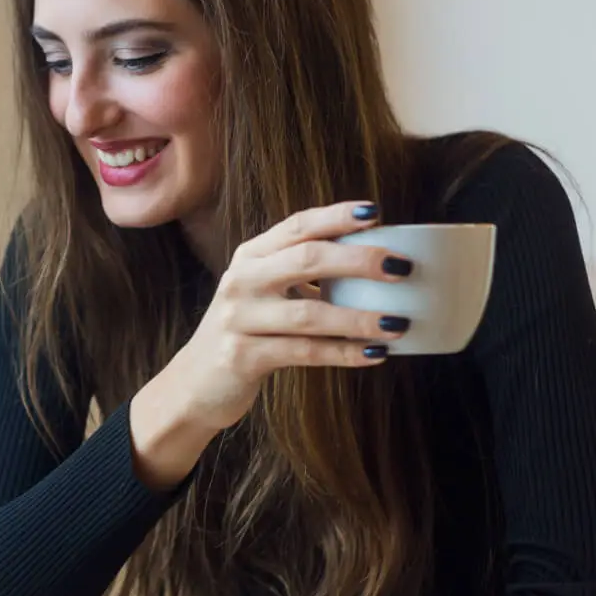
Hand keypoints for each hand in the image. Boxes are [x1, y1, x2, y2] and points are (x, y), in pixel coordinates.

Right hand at [130, 202, 410, 484]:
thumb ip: (300, 274)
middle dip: (359, 260)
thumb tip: (374, 263)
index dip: (337, 217)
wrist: (195, 383)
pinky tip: (374, 354)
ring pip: (309, 313)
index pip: (297, 226)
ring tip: (398, 323)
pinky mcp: (242, 356)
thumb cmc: (246, 332)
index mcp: (250, 256)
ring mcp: (239, 319)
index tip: (377, 213)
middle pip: (306, 259)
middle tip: (401, 268)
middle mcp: (241, 281)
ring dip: (359, 318)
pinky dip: (343, 353)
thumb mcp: (263, 293)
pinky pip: (304, 352)